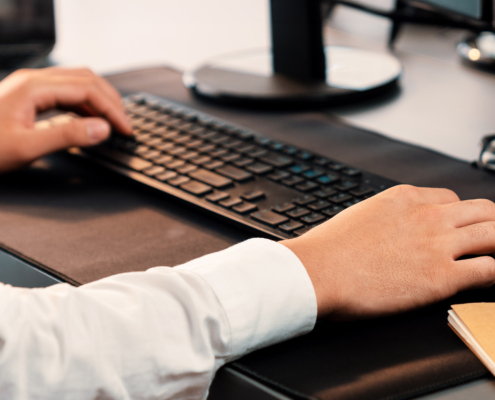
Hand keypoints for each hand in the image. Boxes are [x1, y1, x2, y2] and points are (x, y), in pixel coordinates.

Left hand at [0, 67, 131, 172]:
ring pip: (77, 83)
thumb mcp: (26, 147)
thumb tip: (102, 129)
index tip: (126, 129)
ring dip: (99, 100)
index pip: (88, 89)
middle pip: (86, 79)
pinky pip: (65, 93)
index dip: (112, 109)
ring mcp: (30, 87)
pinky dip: (84, 105)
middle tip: (125, 123)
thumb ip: (67, 136)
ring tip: (112, 121)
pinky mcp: (28, 97)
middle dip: (110, 100)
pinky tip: (89, 119)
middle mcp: (34, 81)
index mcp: (35, 88)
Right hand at [281, 185, 494, 318]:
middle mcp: (427, 216)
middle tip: (491, 237)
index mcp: (404, 198)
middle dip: (491, 223)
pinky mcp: (442, 277)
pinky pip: (489, 270)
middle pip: (482, 211)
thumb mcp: (359, 216)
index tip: (459, 226)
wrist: (319, 271)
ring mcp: (437, 245)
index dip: (459, 214)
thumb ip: (384, 217)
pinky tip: (489, 279)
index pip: (450, 198)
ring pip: (494, 234)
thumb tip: (390, 229)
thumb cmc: (329, 249)